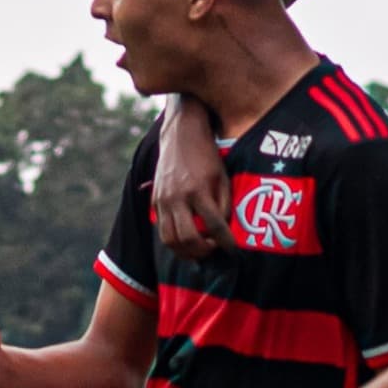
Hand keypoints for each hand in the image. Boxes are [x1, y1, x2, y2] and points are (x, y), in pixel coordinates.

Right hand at [154, 96, 234, 257]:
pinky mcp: (154, 200)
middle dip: (203, 251)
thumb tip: (225, 230)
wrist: (181, 134)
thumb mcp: (222, 176)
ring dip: (185, 252)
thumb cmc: (208, 156)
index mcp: (198, 190)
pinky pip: (161, 230)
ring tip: (199, 252)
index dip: (225, 242)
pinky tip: (186, 242)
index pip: (214, 226)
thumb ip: (224, 204)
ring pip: (169, 239)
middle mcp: (178, 197)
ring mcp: (163, 200)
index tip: (233, 251)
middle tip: (214, 250)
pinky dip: (174, 241)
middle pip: (188, 238)